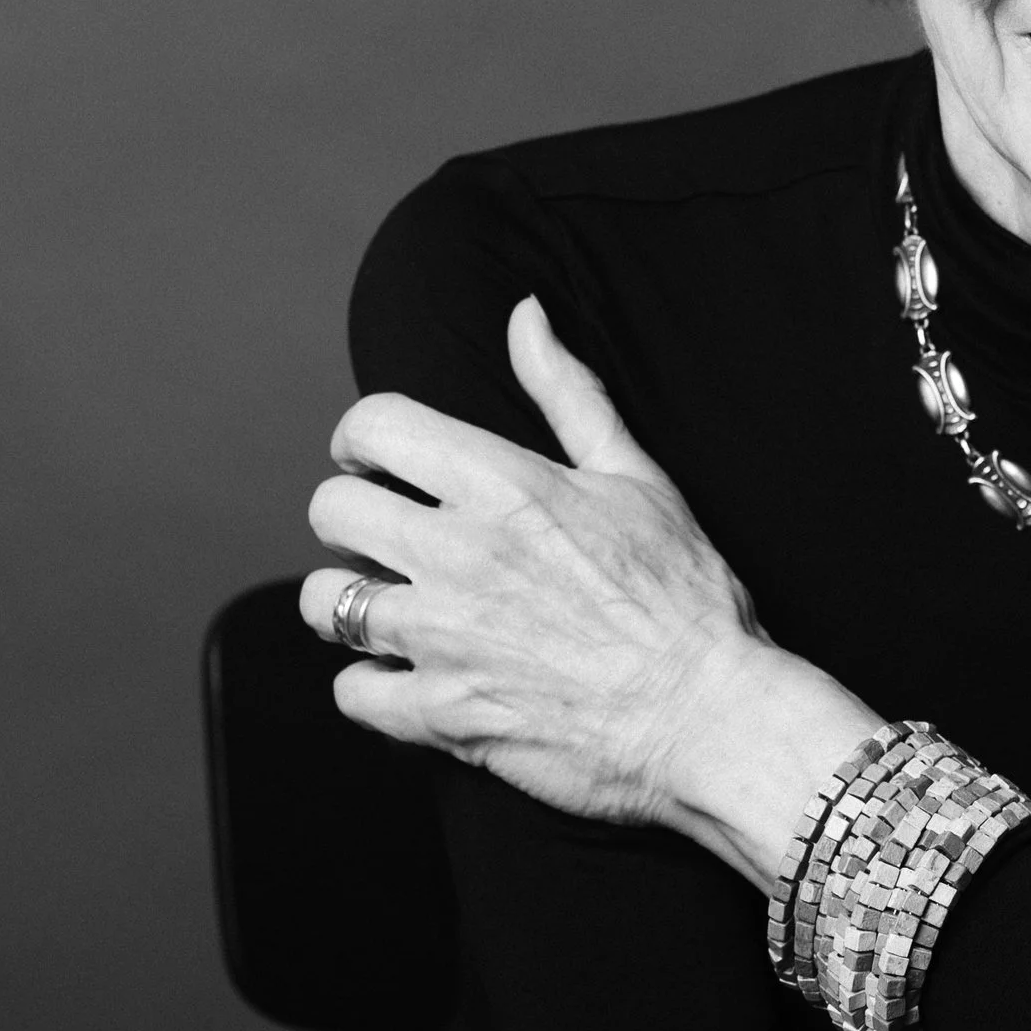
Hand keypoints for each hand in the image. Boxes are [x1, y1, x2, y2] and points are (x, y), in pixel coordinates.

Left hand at [299, 297, 883, 890]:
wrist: (707, 712)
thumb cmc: (684, 592)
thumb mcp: (634, 474)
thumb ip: (568, 392)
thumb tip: (524, 315)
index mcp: (503, 484)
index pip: (373, 427)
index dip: (365, 438)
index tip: (381, 459)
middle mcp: (457, 555)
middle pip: (331, 509)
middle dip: (354, 515)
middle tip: (394, 534)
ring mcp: (441, 638)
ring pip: (323, 601)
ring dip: (351, 600)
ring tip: (398, 605)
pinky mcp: (439, 714)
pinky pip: (351, 691)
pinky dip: (372, 684)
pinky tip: (412, 675)